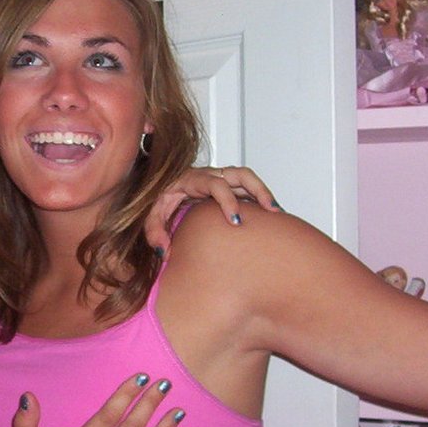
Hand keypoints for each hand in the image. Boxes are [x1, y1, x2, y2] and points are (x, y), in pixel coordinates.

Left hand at [144, 165, 279, 257]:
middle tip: (270, 211)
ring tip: (277, 213)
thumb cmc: (156, 198)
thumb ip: (154, 232)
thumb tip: (164, 252)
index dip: (228, 201)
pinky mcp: (226, 184)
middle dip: (258, 191)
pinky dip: (259, 197)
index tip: (236, 220)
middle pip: (240, 174)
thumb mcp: (149, 215)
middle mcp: (210, 175)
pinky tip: (269, 215)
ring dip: (264, 192)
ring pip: (247, 178)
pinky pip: (246, 187)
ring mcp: (219, 177)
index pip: (216, 184)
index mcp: (192, 179)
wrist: (157, 184)